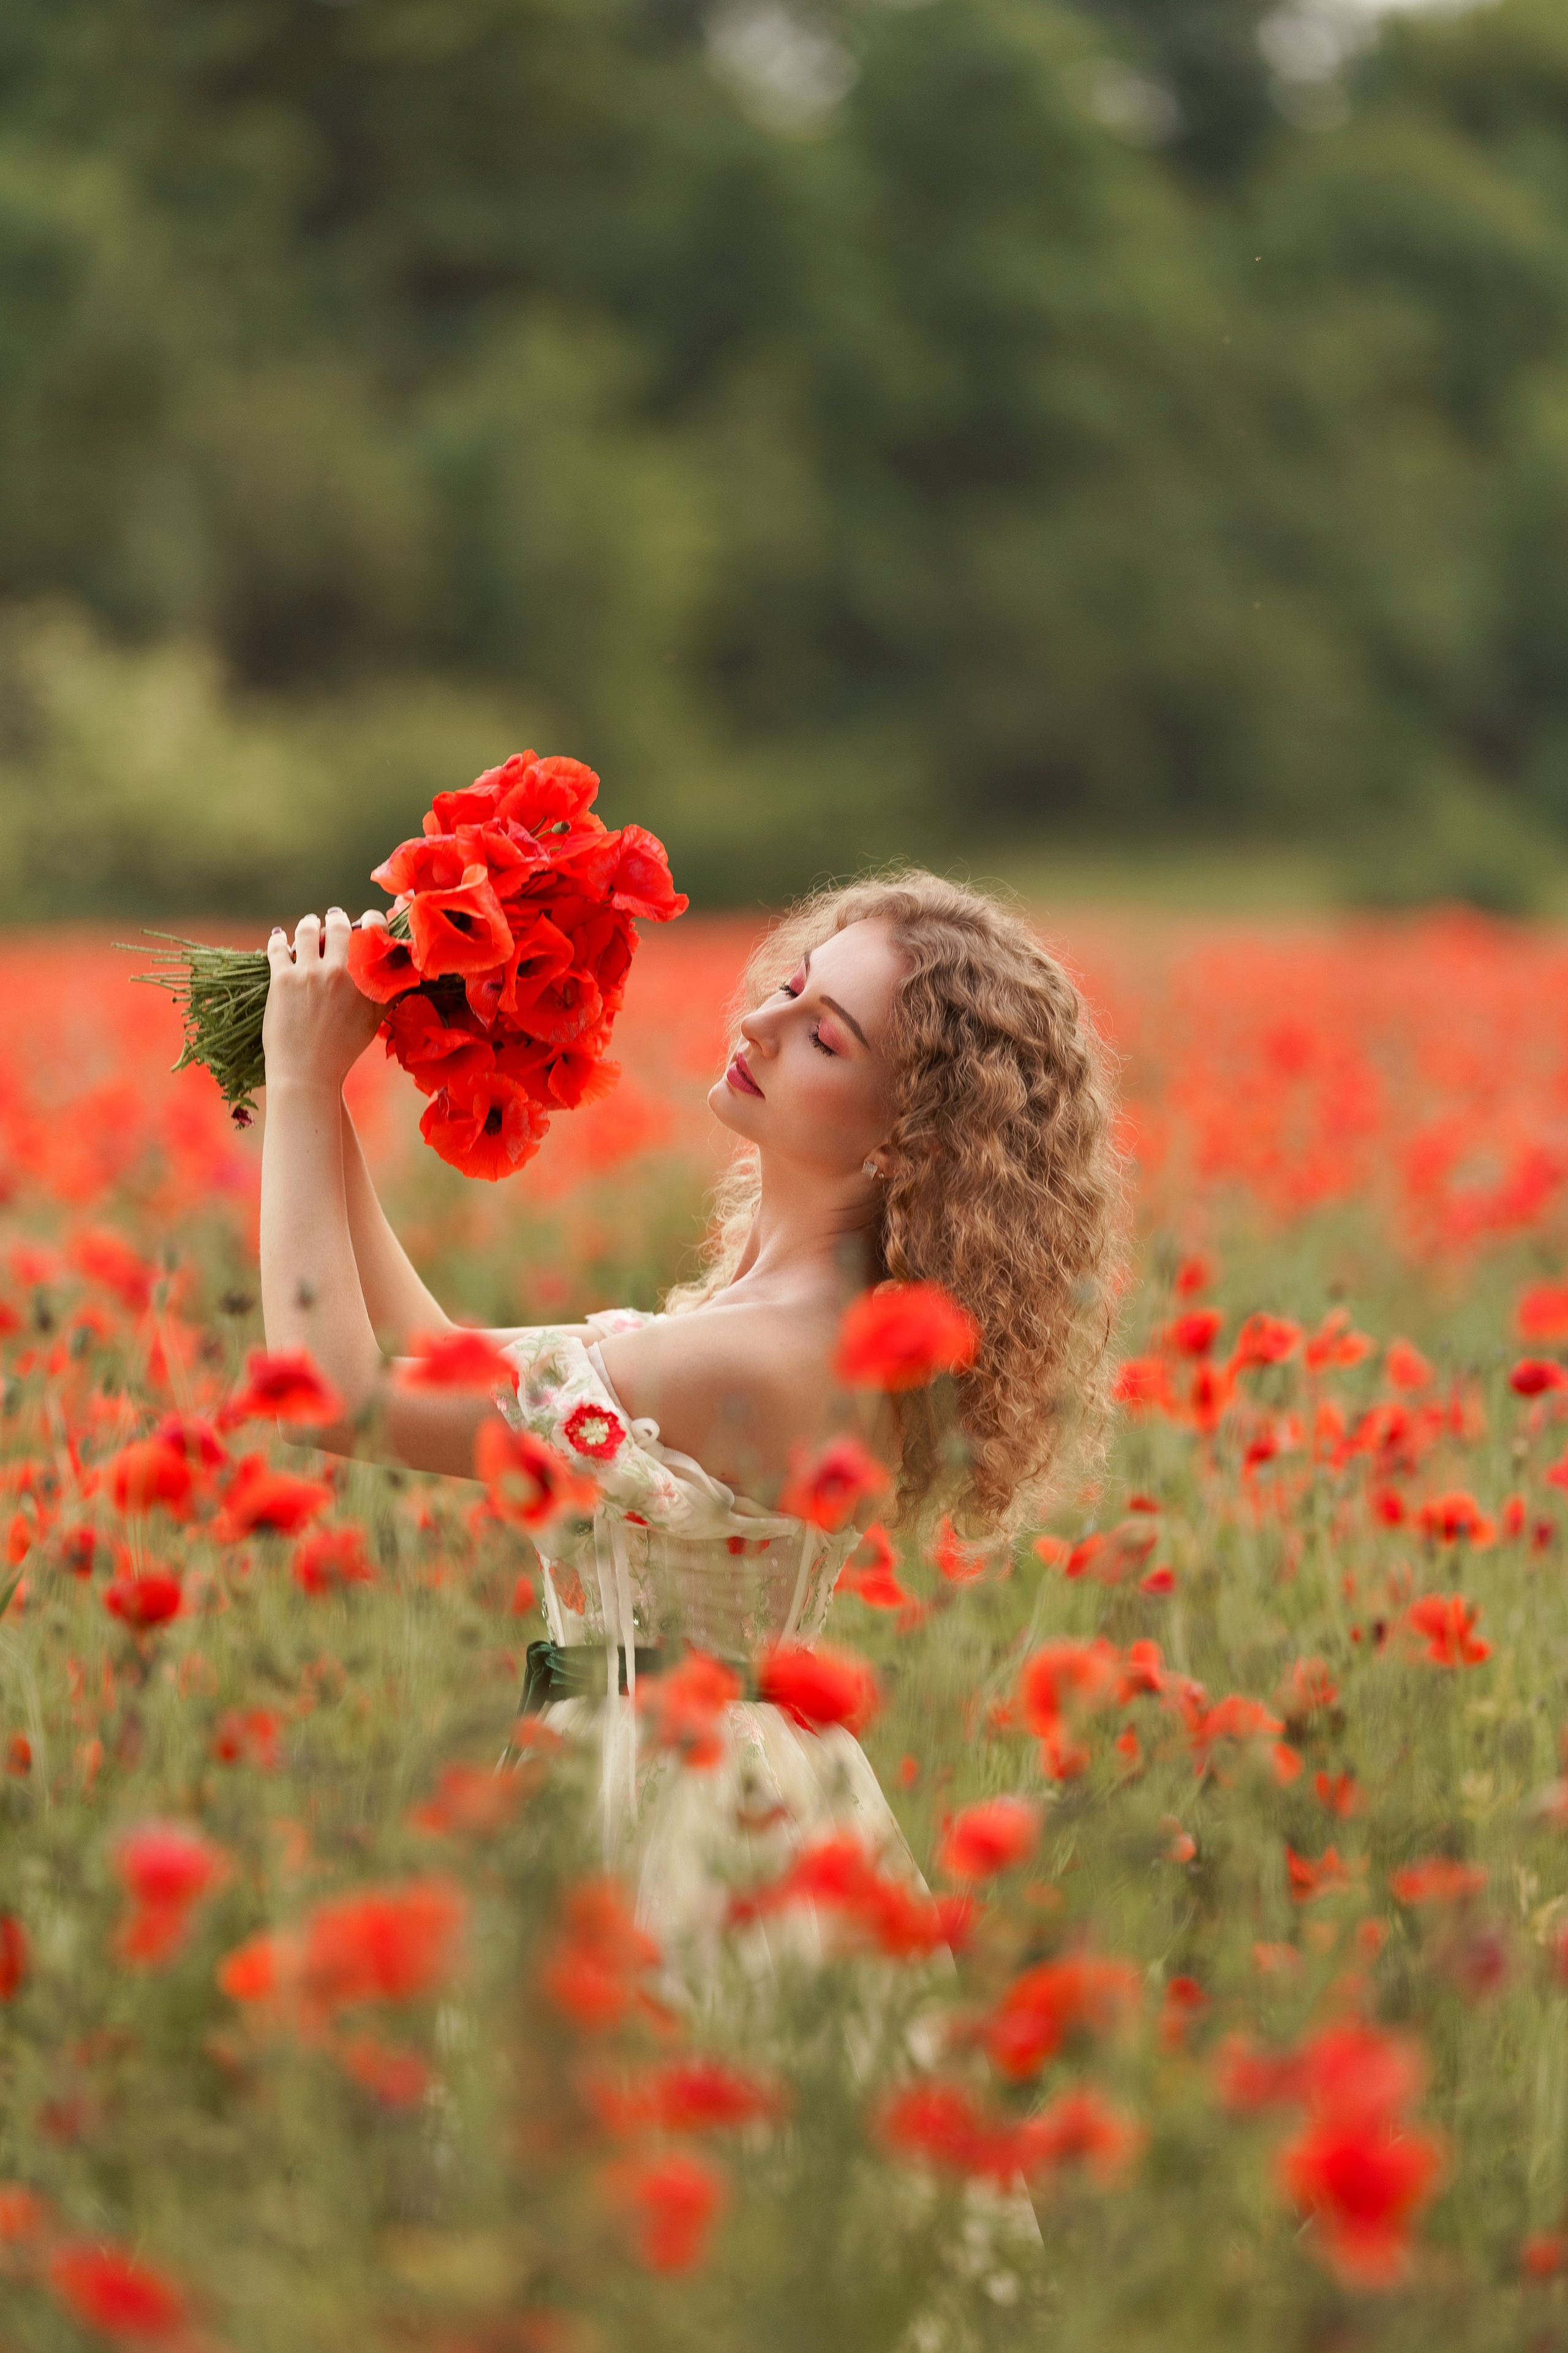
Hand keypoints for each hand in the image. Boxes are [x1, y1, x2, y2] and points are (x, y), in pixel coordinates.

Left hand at [262, 909, 387, 1094]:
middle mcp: (337, 970)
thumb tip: (403, 971)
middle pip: (337, 926)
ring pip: (306, 930)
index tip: (370, 920)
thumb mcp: (374, 1020)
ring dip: (307, 924)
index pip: (373, 933)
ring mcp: (307, 973)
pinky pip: (277, 948)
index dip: (373, 920)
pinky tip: (279, 938)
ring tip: (308, 925)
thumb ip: (387, 991)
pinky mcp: (281, 979)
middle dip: (336, 918)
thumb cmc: (343, 1050)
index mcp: (363, 978)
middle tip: (334, 917)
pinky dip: (278, 939)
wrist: (307, 1072)